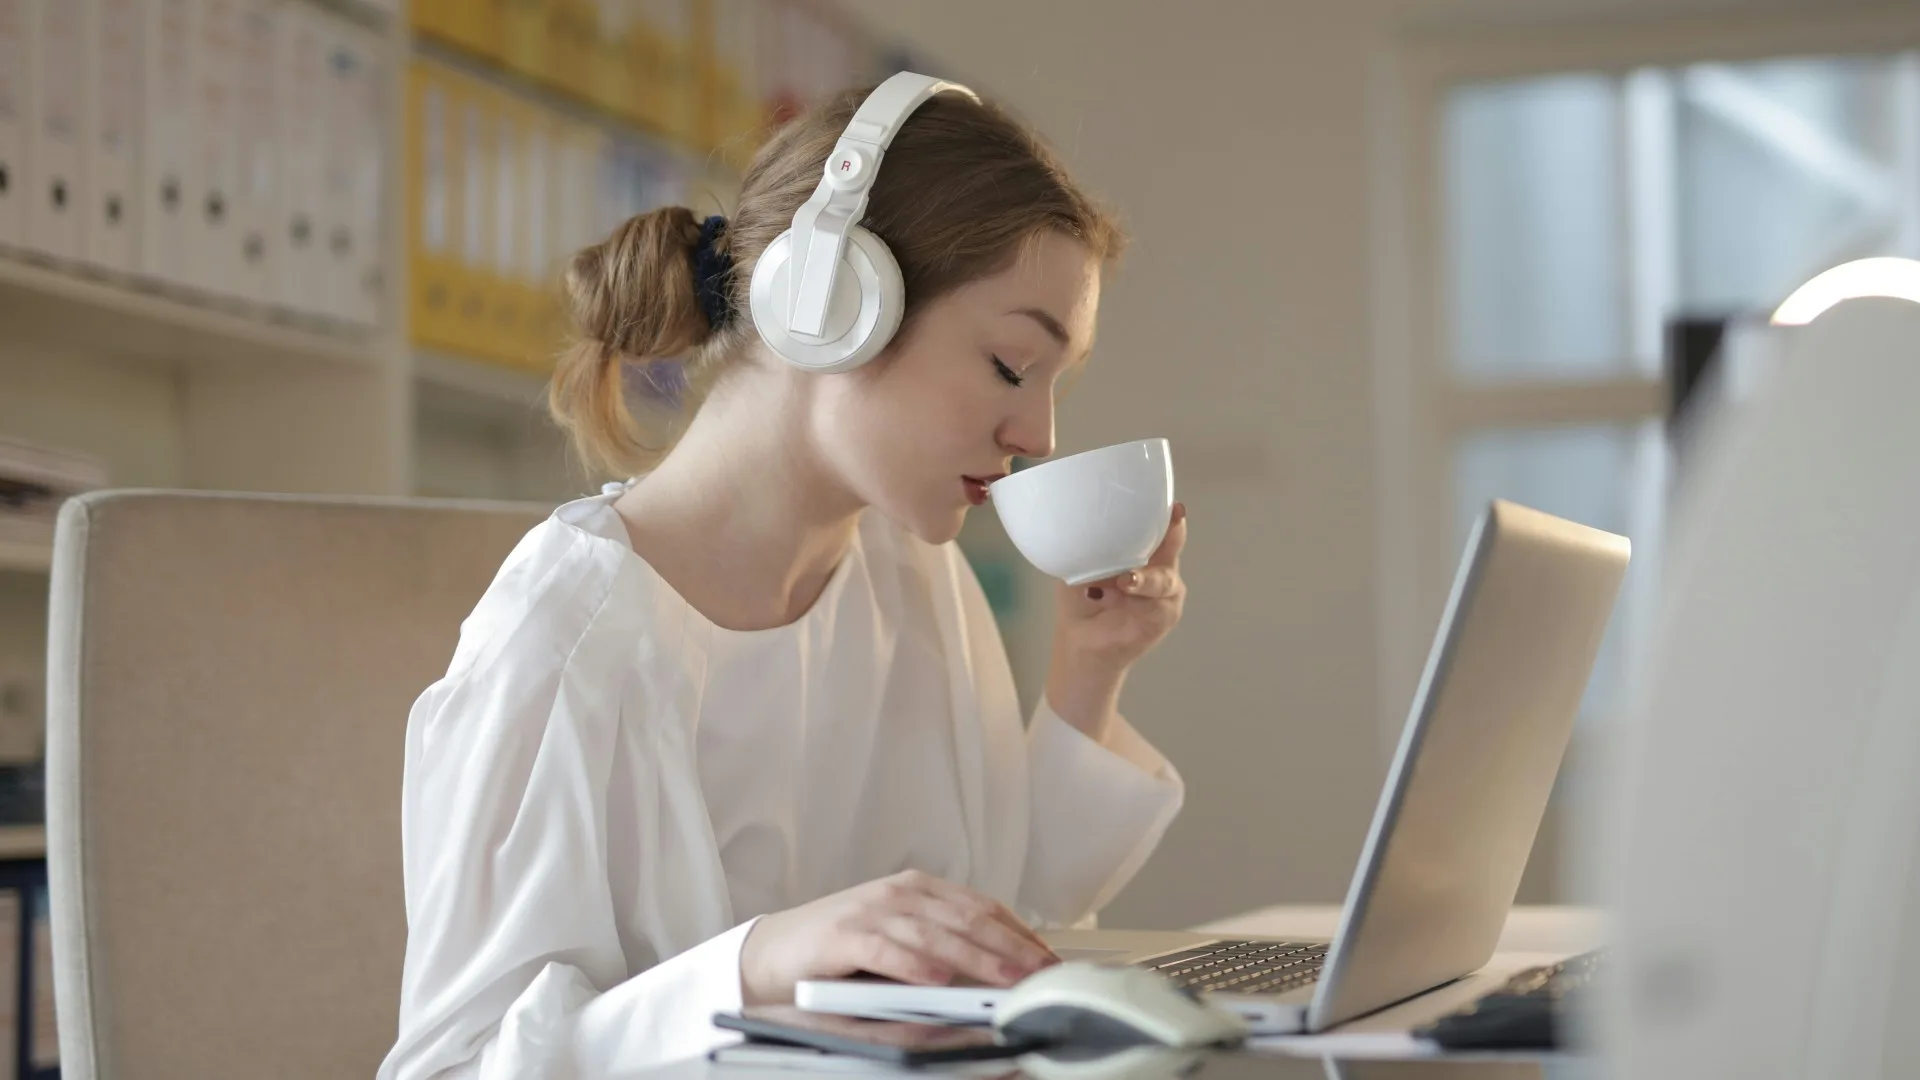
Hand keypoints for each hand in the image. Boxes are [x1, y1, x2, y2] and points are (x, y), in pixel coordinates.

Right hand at [738, 869, 1059, 1004]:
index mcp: (917, 890)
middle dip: (1011, 947)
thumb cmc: (838, 951)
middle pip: (967, 919)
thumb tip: (996, 971)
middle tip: (1042, 972)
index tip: (1048, 958)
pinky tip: (938, 980)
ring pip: (935, 935)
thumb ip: (941, 948)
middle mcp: (898, 894)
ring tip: (1008, 979)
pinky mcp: (842, 936)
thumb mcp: (898, 941)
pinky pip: (885, 950)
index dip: (1019, 931)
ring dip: (977, 958)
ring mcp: (870, 912)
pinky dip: (914, 965)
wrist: (771, 952)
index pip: (981, 907)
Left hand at [1052, 502, 1188, 670]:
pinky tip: (1122, 594)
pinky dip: (1139, 599)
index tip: (1174, 507)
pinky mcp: (1165, 615)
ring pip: (1164, 578)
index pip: (1159, 526)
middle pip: (1173, 545)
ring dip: (1144, 578)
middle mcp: (1159, 566)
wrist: (1081, 640)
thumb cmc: (1081, 599)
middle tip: (1168, 523)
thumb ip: (1091, 549)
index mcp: (1142, 549)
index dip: (1168, 515)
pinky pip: (1158, 604)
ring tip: (1124, 580)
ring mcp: (1165, 591)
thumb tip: (1088, 527)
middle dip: (1172, 534)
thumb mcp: (1080, 566)